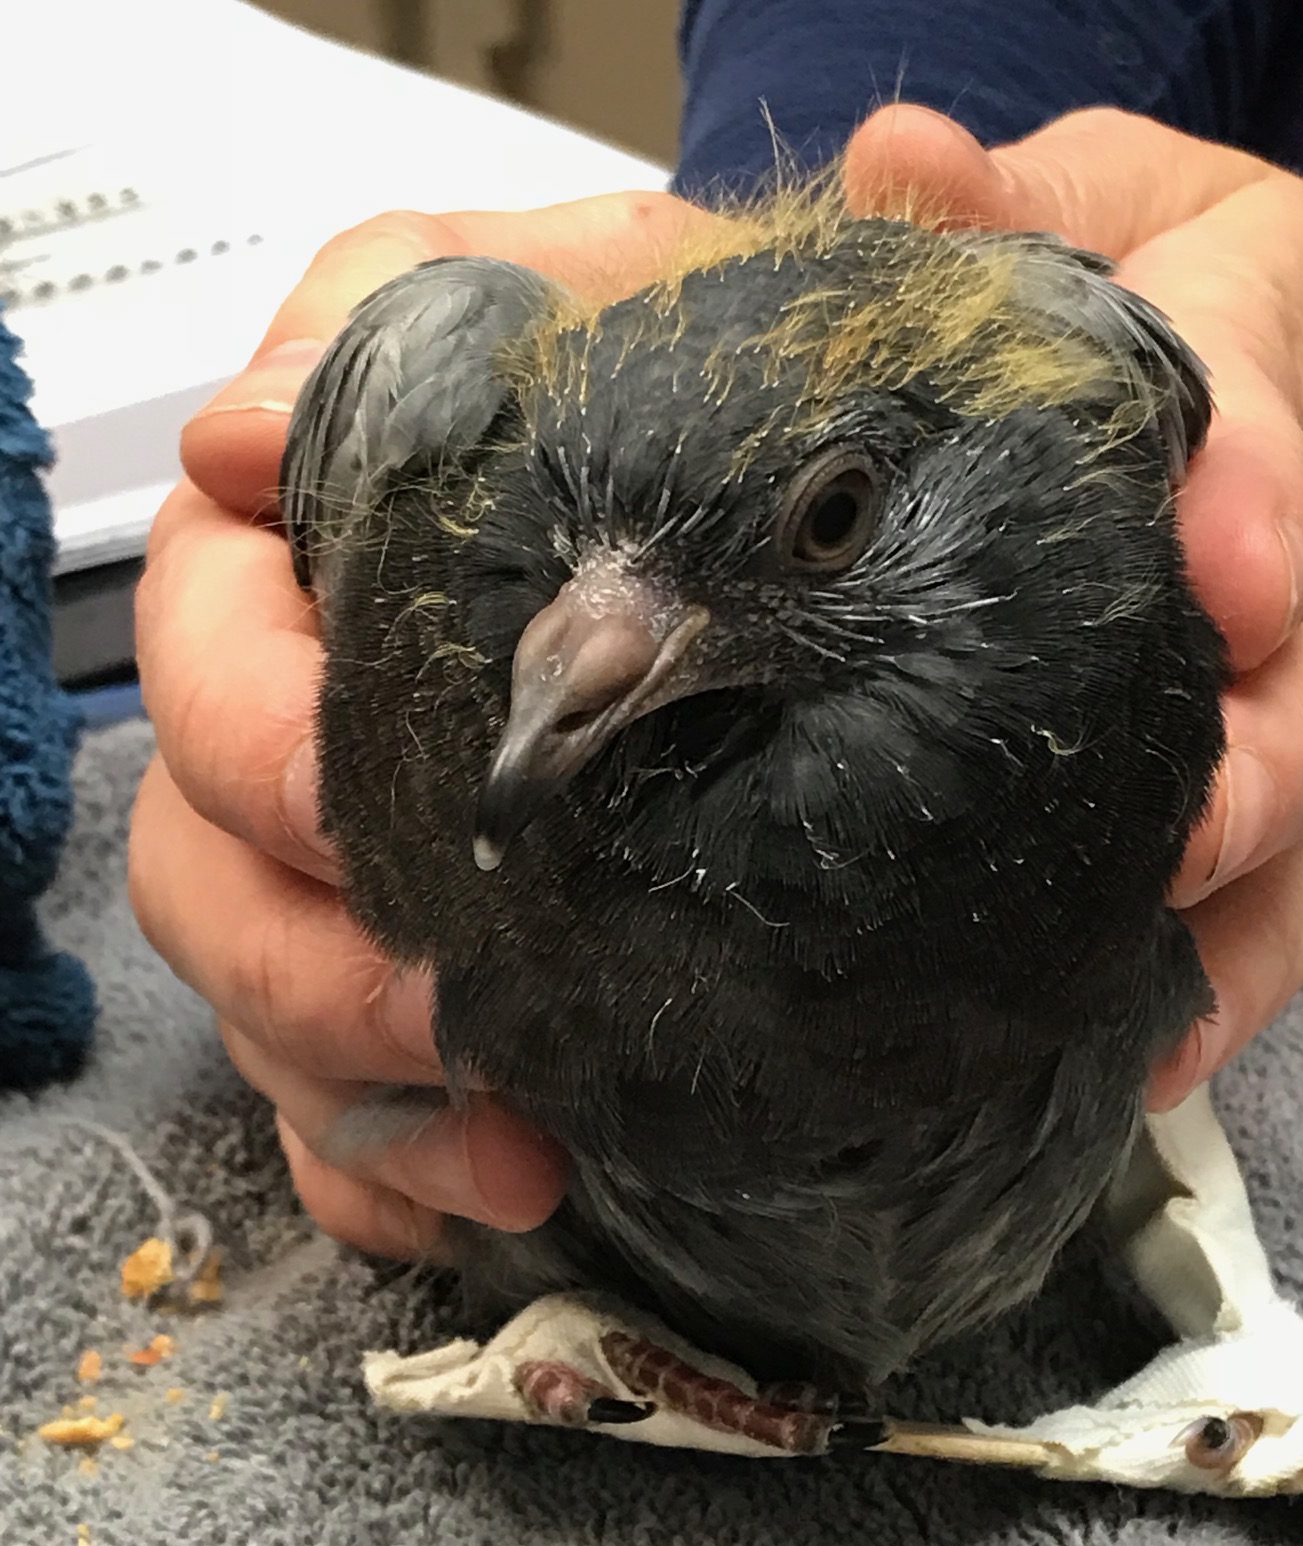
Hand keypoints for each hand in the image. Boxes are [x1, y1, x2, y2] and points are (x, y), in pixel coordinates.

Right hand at [132, 195, 700, 1256]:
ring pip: (253, 1004)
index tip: (355, 803)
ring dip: (361, 1089)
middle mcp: (295, 704)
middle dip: (314, 955)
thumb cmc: (701, 400)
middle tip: (453, 1010)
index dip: (261, 733)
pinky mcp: (401, 987)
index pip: (208, 635)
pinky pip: (338, 1117)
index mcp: (314, 535)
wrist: (805, 514)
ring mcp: (337, 866)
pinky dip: (393, 1175)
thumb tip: (388, 374)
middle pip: (201, 857)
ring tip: (518, 1147)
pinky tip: (489, 1196)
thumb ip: (486, 314)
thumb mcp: (641, 297)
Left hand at [844, 105, 1302, 1105]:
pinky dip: (1232, 980)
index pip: (1269, 411)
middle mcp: (1301, 548)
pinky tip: (1150, 1049)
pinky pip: (1289, 898)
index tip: (1224, 561)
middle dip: (1260, 730)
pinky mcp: (1290, 788)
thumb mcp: (1145, 203)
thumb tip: (891, 167)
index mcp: (1269, 361)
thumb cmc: (1228, 311)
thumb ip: (1023, 200)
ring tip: (1149, 934)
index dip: (1251, 487)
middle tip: (1189, 807)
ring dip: (1239, 871)